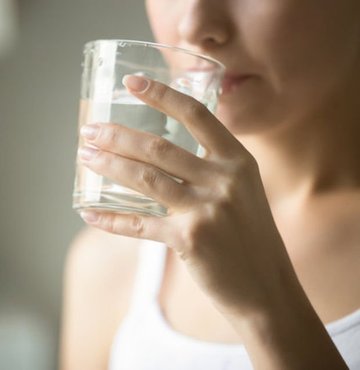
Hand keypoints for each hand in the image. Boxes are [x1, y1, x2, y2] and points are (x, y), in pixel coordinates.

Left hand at [78, 75, 295, 316]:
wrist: (266, 284)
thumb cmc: (250, 234)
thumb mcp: (243, 190)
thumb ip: (212, 168)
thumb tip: (165, 155)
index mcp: (238, 160)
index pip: (196, 114)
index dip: (162, 94)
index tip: (131, 82)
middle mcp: (224, 180)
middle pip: (159, 147)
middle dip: (118, 135)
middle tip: (90, 130)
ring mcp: (206, 210)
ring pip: (146, 178)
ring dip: (109, 165)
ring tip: (86, 156)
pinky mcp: (189, 240)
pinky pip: (140, 225)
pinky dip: (112, 219)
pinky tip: (89, 213)